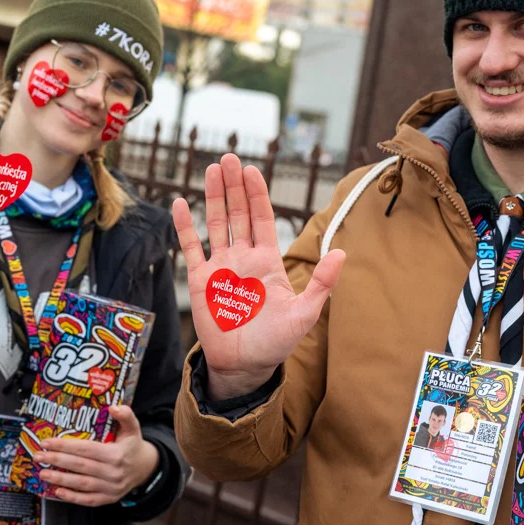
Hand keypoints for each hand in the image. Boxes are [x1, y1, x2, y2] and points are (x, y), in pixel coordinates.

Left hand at [34, 405, 159, 506]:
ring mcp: (111, 488)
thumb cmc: (133, 446)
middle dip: (56, 461)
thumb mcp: (134, 427)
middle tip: (38, 456)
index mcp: (116, 454)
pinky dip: (72, 497)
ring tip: (42, 473)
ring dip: (60, 479)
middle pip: (80, 466)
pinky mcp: (109, 499)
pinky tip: (58, 492)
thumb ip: (126, 415)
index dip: (64, 446)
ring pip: (81, 484)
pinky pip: (88, 500)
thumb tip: (113, 407)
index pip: (85, 449)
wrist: (147, 468)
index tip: (47, 442)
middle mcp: (113, 472)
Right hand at [172, 154, 345, 399]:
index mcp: (268, 260)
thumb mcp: (305, 314)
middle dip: (234, 186)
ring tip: (211, 169)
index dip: (257, 195)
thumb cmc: (276, 342)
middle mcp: (243, 257)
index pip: (262, 218)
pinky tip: (181, 203)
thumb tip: (342, 252)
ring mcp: (220, 266)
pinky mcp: (200, 280)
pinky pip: (190, 248)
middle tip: (229, 159)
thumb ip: (322, 283)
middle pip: (237, 213)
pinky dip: (185, 227)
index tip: (252, 171)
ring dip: (213, 197)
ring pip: (215, 223)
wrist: (245, 365)